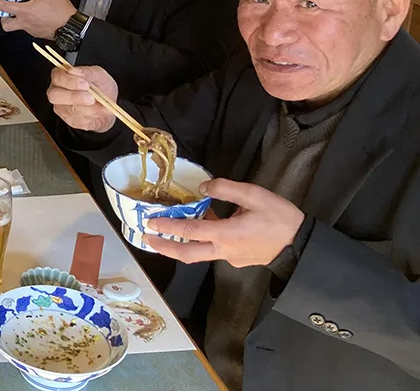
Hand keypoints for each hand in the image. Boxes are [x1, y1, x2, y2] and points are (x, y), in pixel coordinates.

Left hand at [0, 0, 75, 38]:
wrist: (71, 27)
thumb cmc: (60, 11)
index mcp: (24, 12)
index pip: (4, 7)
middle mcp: (25, 23)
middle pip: (6, 25)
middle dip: (3, 18)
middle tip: (6, 10)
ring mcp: (31, 30)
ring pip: (17, 27)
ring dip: (17, 19)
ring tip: (23, 9)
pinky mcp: (38, 33)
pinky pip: (28, 28)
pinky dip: (28, 21)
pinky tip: (36, 14)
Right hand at [46, 64, 118, 133]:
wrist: (109, 104)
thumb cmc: (100, 87)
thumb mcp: (99, 75)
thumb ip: (87, 72)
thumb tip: (74, 71)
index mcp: (61, 77)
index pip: (57, 77)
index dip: (69, 81)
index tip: (85, 84)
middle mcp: (57, 92)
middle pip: (55, 95)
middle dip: (74, 97)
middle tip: (91, 98)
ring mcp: (62, 108)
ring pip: (69, 110)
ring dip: (88, 108)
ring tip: (101, 105)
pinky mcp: (70, 121)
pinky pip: (78, 121)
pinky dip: (92, 116)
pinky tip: (100, 111)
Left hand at [145, 179, 305, 267]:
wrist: (302, 244)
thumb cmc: (280, 218)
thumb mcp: (254, 195)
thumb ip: (225, 189)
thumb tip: (202, 188)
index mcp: (226, 234)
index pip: (189, 231)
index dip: (167, 227)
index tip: (150, 223)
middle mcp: (224, 250)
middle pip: (187, 254)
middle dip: (165, 247)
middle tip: (147, 238)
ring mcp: (231, 257)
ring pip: (200, 253)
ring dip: (182, 244)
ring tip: (168, 230)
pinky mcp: (238, 259)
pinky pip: (214, 250)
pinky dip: (202, 241)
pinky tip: (201, 227)